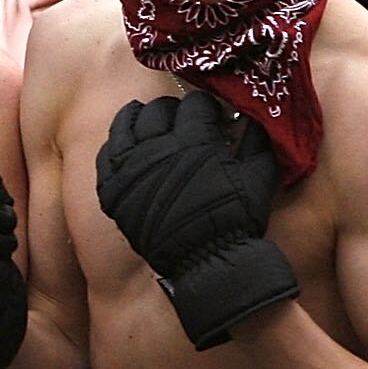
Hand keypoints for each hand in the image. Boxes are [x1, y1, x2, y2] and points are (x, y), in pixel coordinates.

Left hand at [95, 91, 298, 349]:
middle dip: (175, 111)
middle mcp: (158, 149)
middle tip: (184, 120)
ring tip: (152, 119)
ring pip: (128, 125)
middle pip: (159, 110)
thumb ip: (257, 140)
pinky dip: (118, 140)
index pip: (194, 105)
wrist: (206, 263)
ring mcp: (130, 168)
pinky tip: (128, 137)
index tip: (211, 116)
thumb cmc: (236, 220)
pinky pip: (107, 153)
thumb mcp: (260, 176)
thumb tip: (254, 116)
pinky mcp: (113, 189)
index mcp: (195, 142)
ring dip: (143, 117)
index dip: (205, 107)